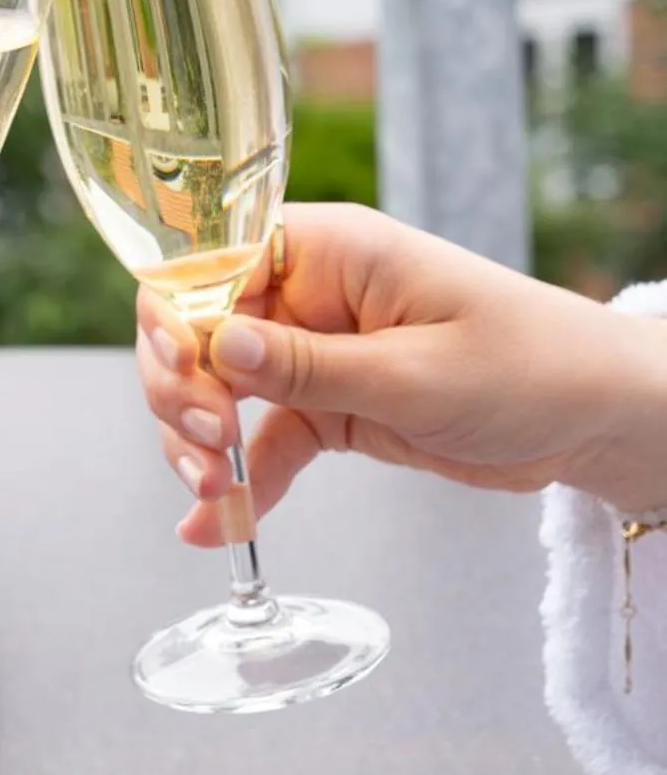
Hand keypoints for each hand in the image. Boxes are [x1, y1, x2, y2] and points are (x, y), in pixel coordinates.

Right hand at [134, 203, 666, 546]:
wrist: (595, 419)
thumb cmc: (528, 365)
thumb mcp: (415, 372)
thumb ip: (310, 367)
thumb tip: (216, 345)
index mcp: (327, 250)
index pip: (212, 263)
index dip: (180, 316)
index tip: (188, 377)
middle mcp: (307, 292)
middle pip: (198, 328)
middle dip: (183, 388)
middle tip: (207, 447)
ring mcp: (313, 350)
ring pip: (217, 388)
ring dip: (200, 441)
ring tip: (215, 495)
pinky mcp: (328, 406)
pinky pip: (264, 438)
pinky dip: (239, 480)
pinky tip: (212, 525)